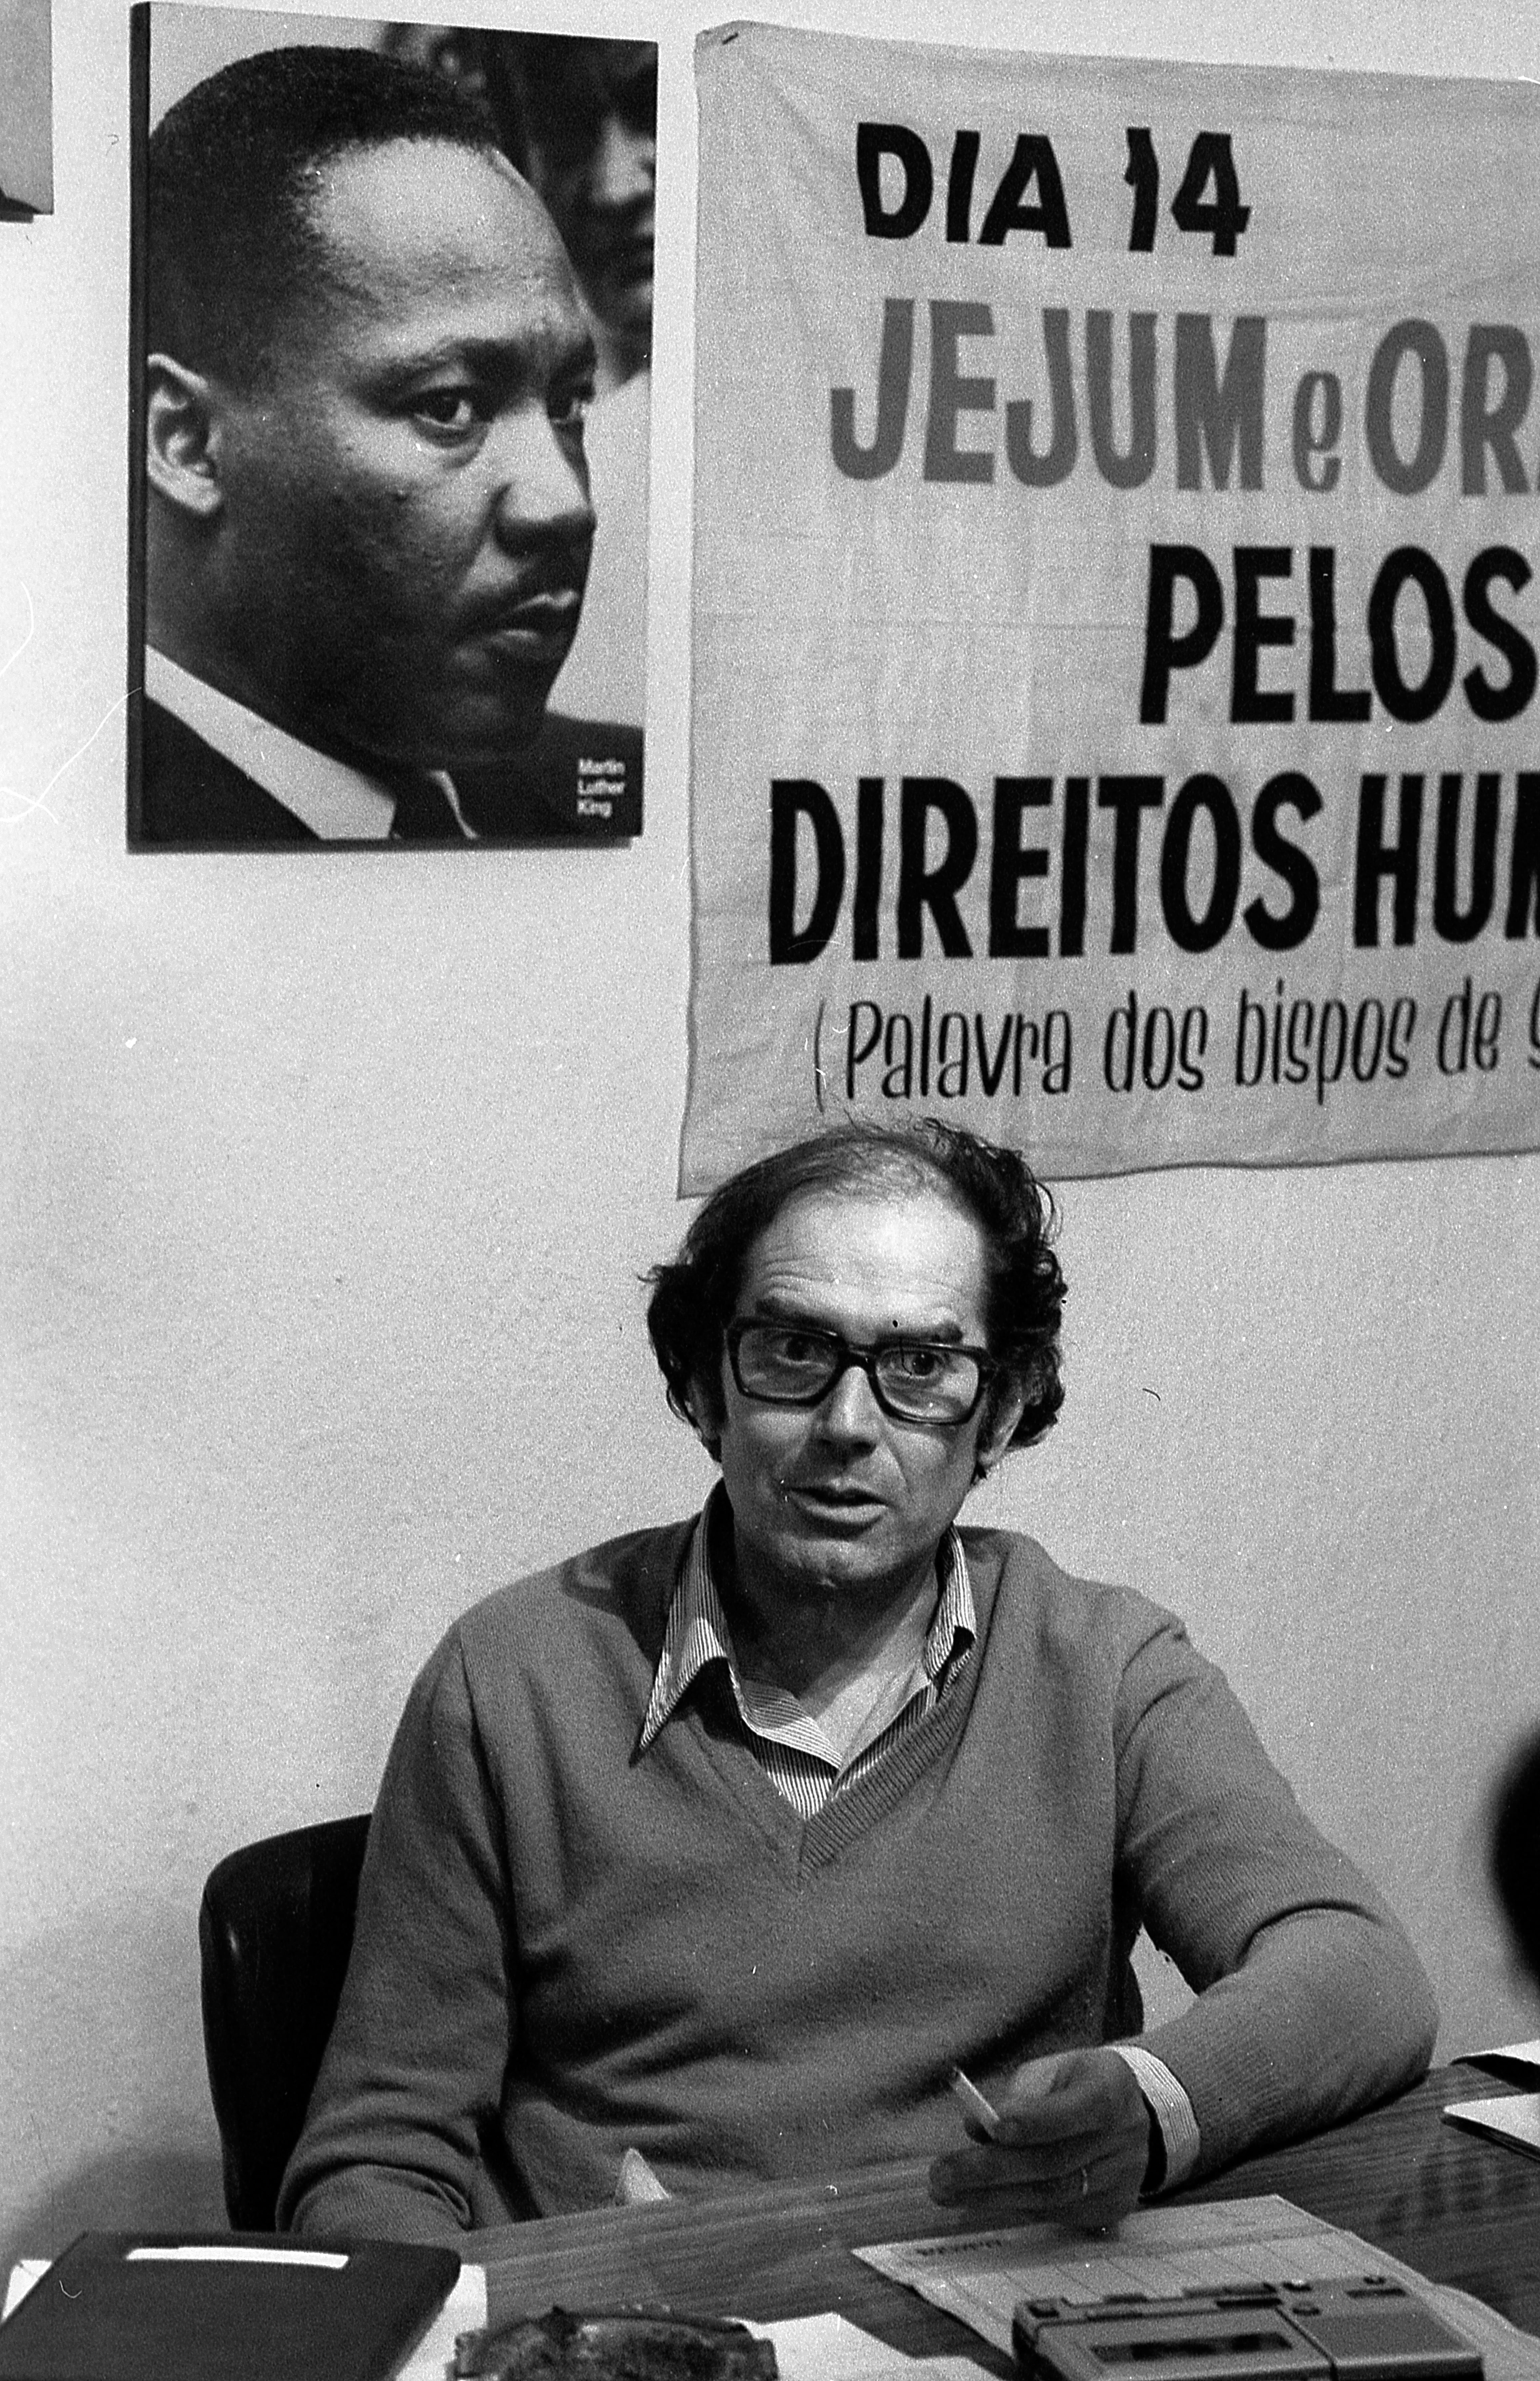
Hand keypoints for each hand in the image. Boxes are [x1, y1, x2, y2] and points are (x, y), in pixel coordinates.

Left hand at [929, 2049, 1152, 2229]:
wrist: (1129, 2115)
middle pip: (1055, 2162)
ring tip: (946, 2191)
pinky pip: (1056, 2215)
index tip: (990, 2128)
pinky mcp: (1110, 2210)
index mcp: (1112, 2089)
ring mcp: (1121, 2180)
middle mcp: (1124, 2138)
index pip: (1079, 2109)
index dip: (1035, 2121)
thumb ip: (1019, 2095)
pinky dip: (1014, 2207)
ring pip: (1052, 2197)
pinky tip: (978, 2201)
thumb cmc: (1077, 2085)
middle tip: (942, 2172)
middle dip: (992, 2169)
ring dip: (992, 2197)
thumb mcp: (1054, 2070)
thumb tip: (977, 2128)